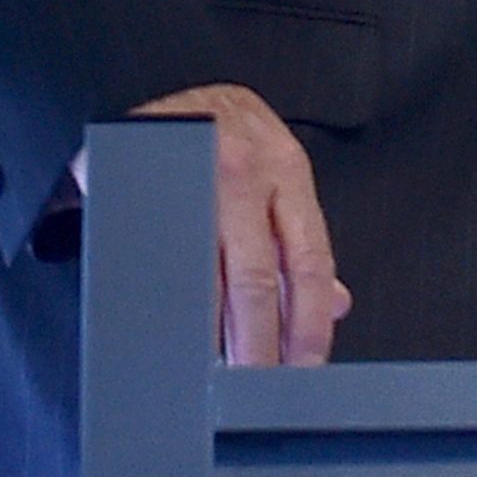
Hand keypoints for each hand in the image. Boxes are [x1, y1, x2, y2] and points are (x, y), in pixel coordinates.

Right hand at [75, 83, 349, 365]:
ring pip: (204, 276)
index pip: (307, 260)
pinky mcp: (141, 181)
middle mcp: (242, 169)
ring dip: (213, 334)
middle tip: (257, 385)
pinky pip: (159, 259)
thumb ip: (299, 239)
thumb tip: (335, 304)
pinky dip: (171, 305)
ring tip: (216, 373)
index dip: (308, 322)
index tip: (306, 366)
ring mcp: (190, 174)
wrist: (161, 91)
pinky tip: (176, 333)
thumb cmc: (226, 139)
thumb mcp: (275, 175)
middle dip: (259, 344)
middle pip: (255, 278)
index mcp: (285, 169)